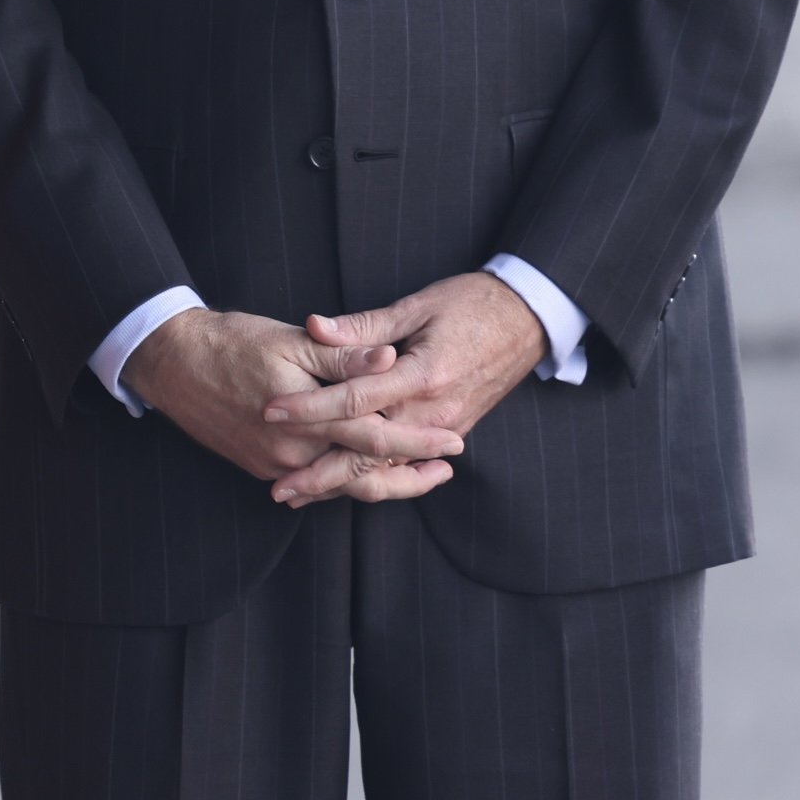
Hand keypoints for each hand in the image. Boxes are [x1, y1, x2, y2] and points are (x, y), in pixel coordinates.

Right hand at [120, 307, 460, 499]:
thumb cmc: (233, 341)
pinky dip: (343, 479)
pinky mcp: (260, 466)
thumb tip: (391, 359)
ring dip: (380, 481)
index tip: (454, 443)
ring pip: (339, 484)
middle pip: (364, 476)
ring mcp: (274, 465)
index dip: (419, 441)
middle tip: (447, 472)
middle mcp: (293, 452)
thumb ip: (345, 357)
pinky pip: (312, 480)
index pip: (377, 436)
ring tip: (415, 475)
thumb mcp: (293, 340)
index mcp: (308, 418)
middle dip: (410, 477)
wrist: (172, 363)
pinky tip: (363, 470)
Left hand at [262, 270, 550, 507]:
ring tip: (301, 496)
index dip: (309, 409)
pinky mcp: (453, 432)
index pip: (354, 400)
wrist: (528, 318)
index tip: (271, 413)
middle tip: (278, 490)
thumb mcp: (416, 306)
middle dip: (321, 474)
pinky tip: (345, 489)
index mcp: (421, 375)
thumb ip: (364, 325)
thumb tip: (314, 327)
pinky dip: (376, 479)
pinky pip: (409, 464)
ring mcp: (447, 428)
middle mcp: (434, 411)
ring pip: (387, 468)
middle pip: (368, 453)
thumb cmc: (471, 303)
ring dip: (343, 485)